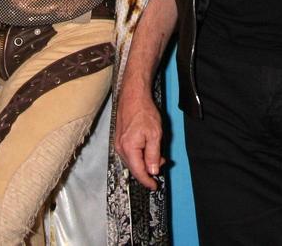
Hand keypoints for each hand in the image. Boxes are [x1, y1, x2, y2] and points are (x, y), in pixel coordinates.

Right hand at [114, 75, 165, 189]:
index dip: (147, 181)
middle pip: (134, 167)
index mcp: (129, 149)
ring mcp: (119, 143)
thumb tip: (153, 170)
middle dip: (148, 170)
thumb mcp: (155, 134)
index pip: (138, 172)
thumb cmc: (143, 111)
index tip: (155, 186)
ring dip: (145, 161)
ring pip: (132, 160)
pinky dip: (139, 154)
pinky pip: (130, 152)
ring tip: (157, 155)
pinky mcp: (120, 138)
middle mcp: (121, 148)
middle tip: (162, 165)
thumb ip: (153, 155)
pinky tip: (148, 148)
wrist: (133, 95)